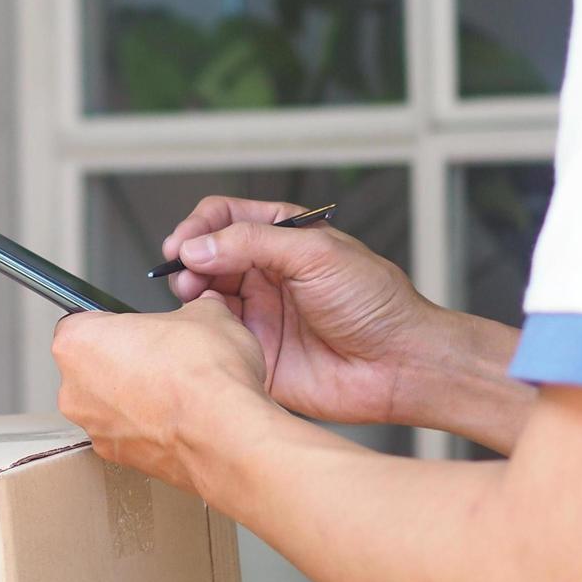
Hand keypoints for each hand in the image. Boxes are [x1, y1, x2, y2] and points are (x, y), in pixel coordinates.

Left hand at [52, 294, 273, 496]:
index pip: (82, 322)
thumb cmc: (204, 375)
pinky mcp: (117, 459)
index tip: (138, 328)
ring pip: (108, 405)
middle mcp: (73, 389)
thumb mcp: (206, 314)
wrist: (225, 432)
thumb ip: (193, 309)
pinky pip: (127, 434)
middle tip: (161, 357)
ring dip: (134, 397)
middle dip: (122, 361)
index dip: (115, 324)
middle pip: (91, 367)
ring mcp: (94, 429)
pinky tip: (180, 418)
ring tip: (176, 390)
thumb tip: (205, 309)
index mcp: (78, 342)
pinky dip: (147, 427)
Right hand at [161, 196, 444, 426]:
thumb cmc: (375, 303)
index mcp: (283, 238)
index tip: (182, 242)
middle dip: (189, 260)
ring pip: (203, 296)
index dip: (198, 226)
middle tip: (189, 274)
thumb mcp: (316, 254)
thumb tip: (198, 246)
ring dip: (191, 293)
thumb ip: (252, 243)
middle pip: (205, 255)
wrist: (399, 364)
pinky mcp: (254, 352)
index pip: (224, 217)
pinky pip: (214, 338)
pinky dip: (203, 331)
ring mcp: (258, 312)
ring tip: (198, 298)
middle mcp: (265, 273)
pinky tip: (214, 329)